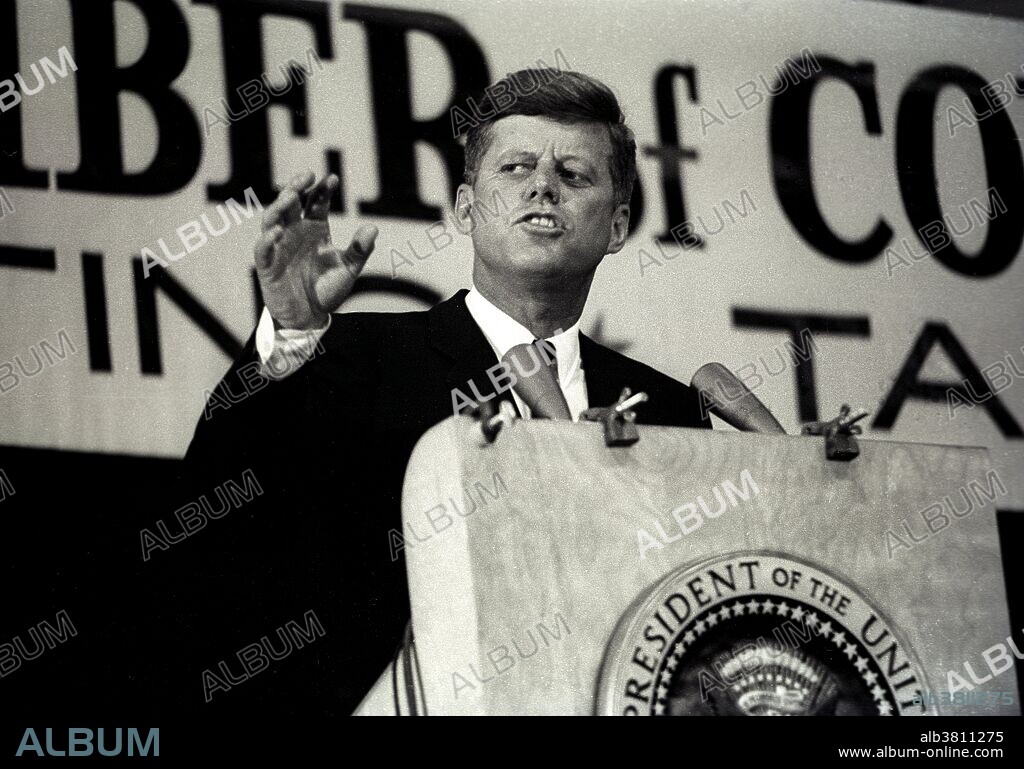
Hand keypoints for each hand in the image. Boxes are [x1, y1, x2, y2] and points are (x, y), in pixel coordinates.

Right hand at [254, 171, 377, 329]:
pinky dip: (267, 240)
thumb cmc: (327, 289)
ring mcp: (278, 247)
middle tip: (307, 175)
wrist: (309, 316)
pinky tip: (277, 232)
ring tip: (291, 196)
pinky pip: (262, 250)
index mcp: (314, 228)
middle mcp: (294, 231)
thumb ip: (359, 251)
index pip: (316, 202)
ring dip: (279, 206)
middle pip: (291, 202)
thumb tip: (373, 228)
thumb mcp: (348, 269)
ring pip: (272, 219)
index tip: (333, 179)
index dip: (322, 190)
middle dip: (296, 187)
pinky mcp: (267, 266)